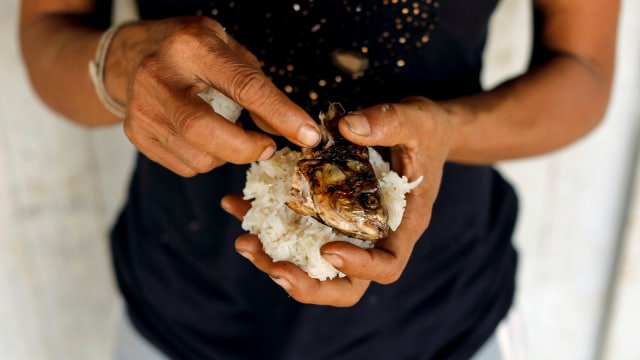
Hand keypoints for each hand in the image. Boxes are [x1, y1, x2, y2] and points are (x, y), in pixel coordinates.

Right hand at [106, 17, 320, 175]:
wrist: (132, 56)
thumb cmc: (191, 50)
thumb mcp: (228, 50)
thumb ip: (259, 87)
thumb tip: (290, 130)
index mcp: (191, 47)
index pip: (243, 86)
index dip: (281, 114)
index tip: (309, 135)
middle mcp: (159, 78)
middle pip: (203, 130)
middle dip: (246, 148)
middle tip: (268, 147)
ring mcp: (142, 109)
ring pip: (198, 158)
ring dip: (228, 156)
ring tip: (229, 133)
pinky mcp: (136, 135)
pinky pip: (185, 166)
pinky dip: (207, 160)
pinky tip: (205, 139)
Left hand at [222, 97, 454, 305]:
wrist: (418, 131)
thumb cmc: (426, 130)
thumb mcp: (417, 120)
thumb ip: (389, 122)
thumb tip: (349, 127)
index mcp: (403, 224)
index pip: (387, 265)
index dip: (359, 268)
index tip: (329, 249)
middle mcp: (374, 236)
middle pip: (345, 284)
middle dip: (307, 284)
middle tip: (272, 267)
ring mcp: (347, 229)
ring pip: (312, 264)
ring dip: (275, 260)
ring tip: (244, 242)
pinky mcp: (325, 214)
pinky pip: (294, 230)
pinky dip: (264, 222)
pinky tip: (238, 205)